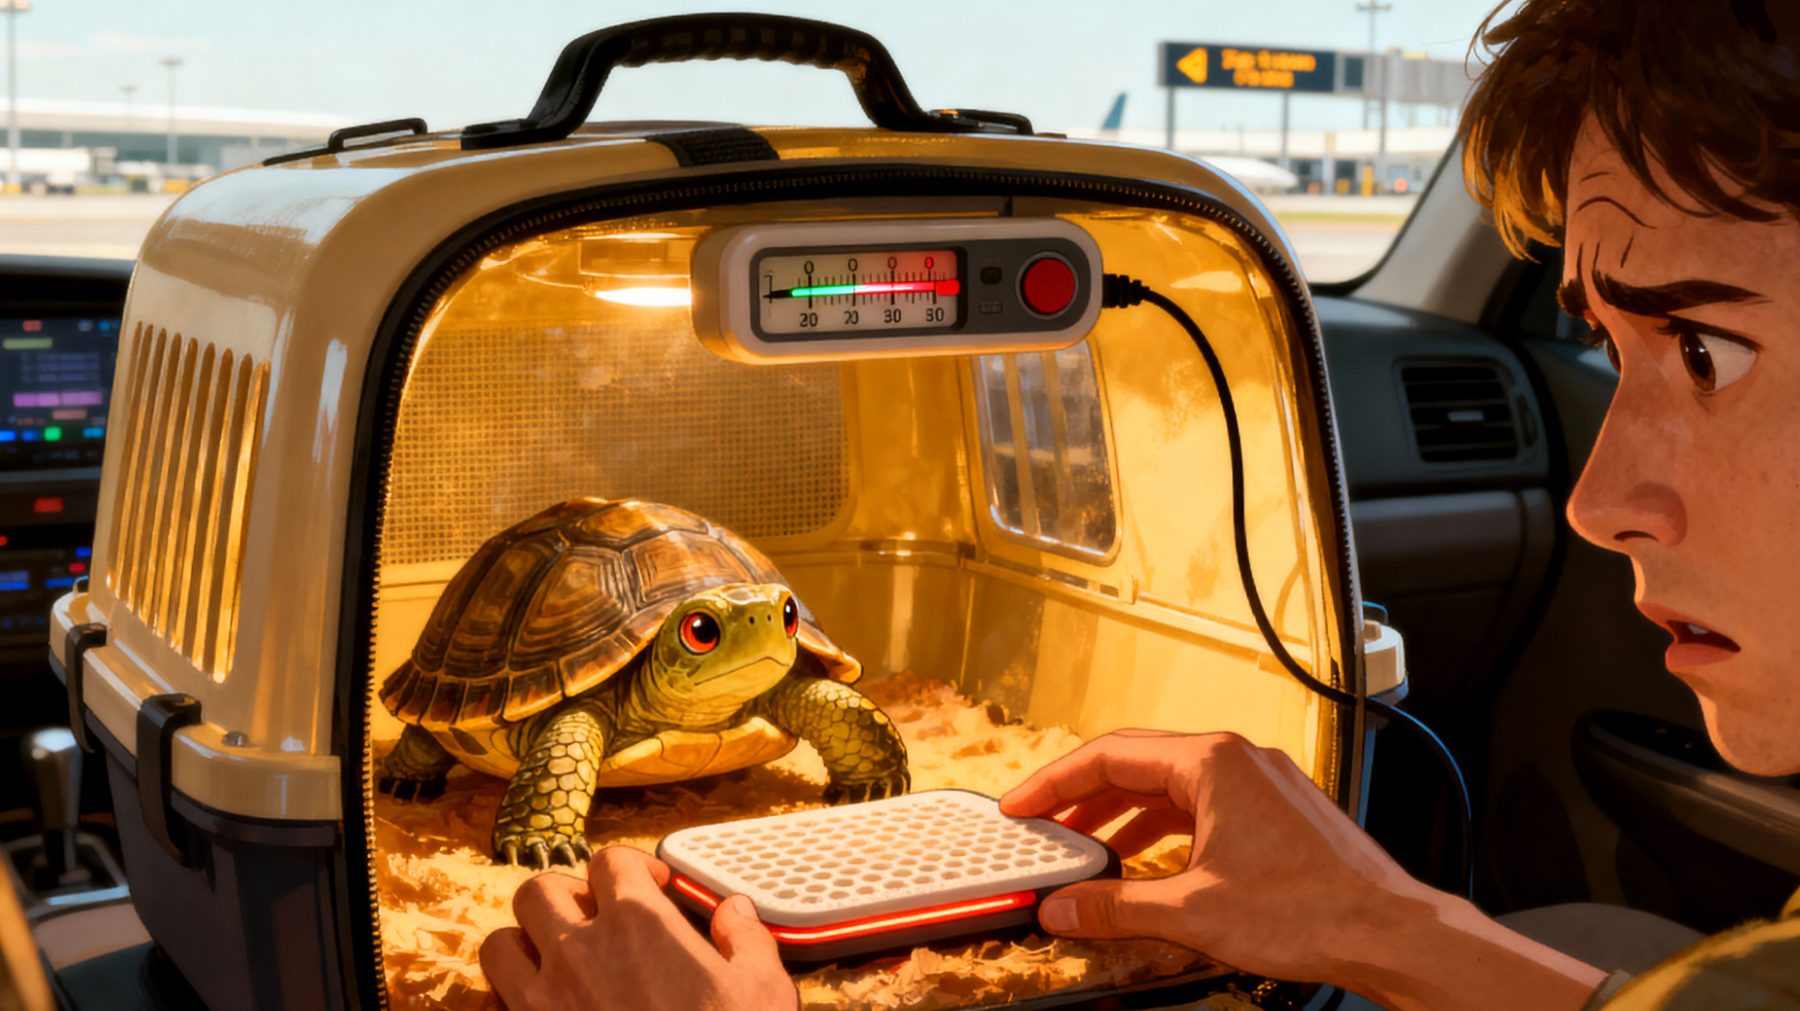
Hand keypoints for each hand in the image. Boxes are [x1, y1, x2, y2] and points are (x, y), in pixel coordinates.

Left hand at [479, 846, 797, 1010]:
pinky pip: (493, 1005)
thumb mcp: (762, 989)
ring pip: (501, 945)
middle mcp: (579, 951)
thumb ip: (747, 939)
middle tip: (596, 917)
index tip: (652, 886)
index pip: (611, 862)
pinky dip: (508, 1000)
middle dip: (567, 896)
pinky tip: (541, 1008)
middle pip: (540, 891)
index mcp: (638, 924)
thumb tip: (734, 911)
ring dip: (525, 944)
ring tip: (556, 958)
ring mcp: (544, 1000)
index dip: (633, 867)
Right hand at [1000, 730, 1605, 1010]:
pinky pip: (1201, 803)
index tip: (1020, 806)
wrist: (1389, 931)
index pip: (1109, 755)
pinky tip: (1145, 858)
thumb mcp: (1192, 913)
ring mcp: (1260, 782)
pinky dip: (1162, 825)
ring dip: (1121, 812)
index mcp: (1212, 762)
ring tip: (1084, 845)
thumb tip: (1063, 908)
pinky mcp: (1275, 811)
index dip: (1054, 782)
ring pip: (1170, 784)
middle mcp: (1237, 759)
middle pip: (1137, 762)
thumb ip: (1116, 906)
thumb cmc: (1312, 910)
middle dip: (1083, 795)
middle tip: (1042, 824)